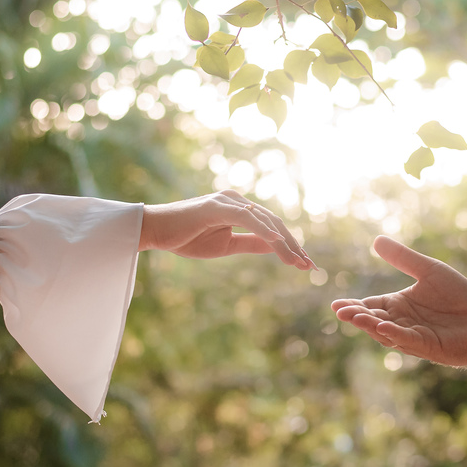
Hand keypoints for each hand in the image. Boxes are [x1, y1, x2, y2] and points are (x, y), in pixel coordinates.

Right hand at [139, 190, 313, 269]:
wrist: (156, 231)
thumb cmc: (186, 238)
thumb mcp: (226, 245)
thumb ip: (251, 243)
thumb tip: (275, 247)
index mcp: (239, 208)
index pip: (271, 226)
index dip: (289, 245)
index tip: (304, 264)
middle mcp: (237, 200)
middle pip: (275, 223)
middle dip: (294, 245)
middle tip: (309, 266)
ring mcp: (229, 201)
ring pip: (266, 222)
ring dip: (285, 243)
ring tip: (299, 262)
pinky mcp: (219, 206)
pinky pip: (249, 219)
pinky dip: (266, 233)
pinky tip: (279, 247)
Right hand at [331, 236, 466, 367]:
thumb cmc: (458, 297)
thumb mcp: (429, 271)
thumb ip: (404, 258)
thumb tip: (376, 240)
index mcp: (398, 305)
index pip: (370, 306)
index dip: (353, 306)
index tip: (336, 304)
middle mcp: (401, 322)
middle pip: (373, 320)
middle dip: (357, 316)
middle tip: (341, 311)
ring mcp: (413, 336)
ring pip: (387, 332)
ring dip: (372, 326)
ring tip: (357, 317)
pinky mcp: (429, 346)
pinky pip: (409, 340)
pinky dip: (396, 334)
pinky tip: (385, 327)